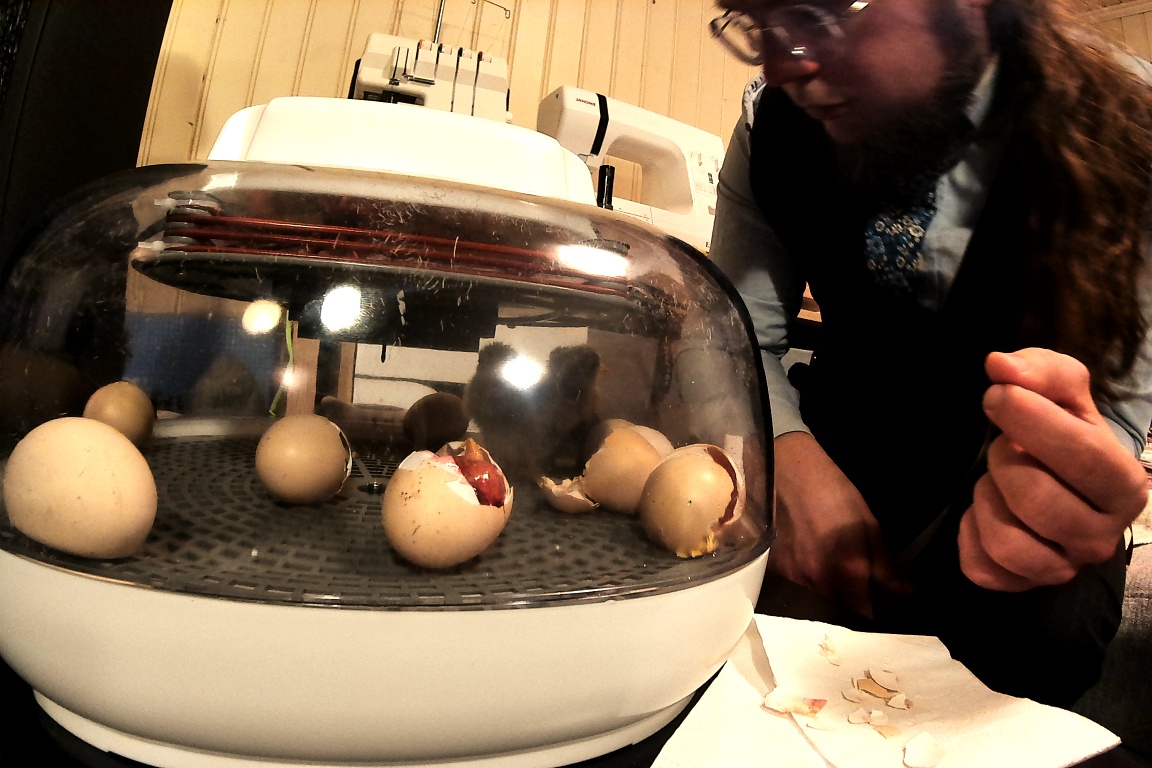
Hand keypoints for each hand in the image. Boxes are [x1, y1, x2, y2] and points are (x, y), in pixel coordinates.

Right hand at [771, 431, 902, 615]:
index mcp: (848, 570)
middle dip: (846, 620)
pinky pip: (792, 592)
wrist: (788, 471)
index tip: (880, 625)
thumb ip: (887, 566)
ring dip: (824, 608)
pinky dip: (803, 592)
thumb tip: (908, 596)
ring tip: (834, 600)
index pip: (862, 618)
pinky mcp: (771, 570)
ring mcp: (791, 576)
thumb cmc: (834, 493)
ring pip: (811, 607)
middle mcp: (817, 580)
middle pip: (834, 618)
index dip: (872, 625)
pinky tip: (809, 581)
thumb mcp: (869, 525)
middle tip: (857, 613)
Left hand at [958, 348, 1148, 590]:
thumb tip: (1000, 366)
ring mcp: (1064, 567)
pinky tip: (983, 513)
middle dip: (1005, 462)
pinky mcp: (1023, 584)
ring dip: (987, 500)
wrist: (1057, 480)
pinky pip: (982, 568)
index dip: (1028, 418)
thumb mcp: (1063, 392)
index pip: (1080, 454)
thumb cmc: (1062, 433)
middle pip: (1037, 500)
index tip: (998, 396)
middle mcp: (1103, 535)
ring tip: (996, 481)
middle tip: (1004, 447)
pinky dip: (969, 534)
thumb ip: (1041, 371)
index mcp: (1125, 484)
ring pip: (1009, 543)